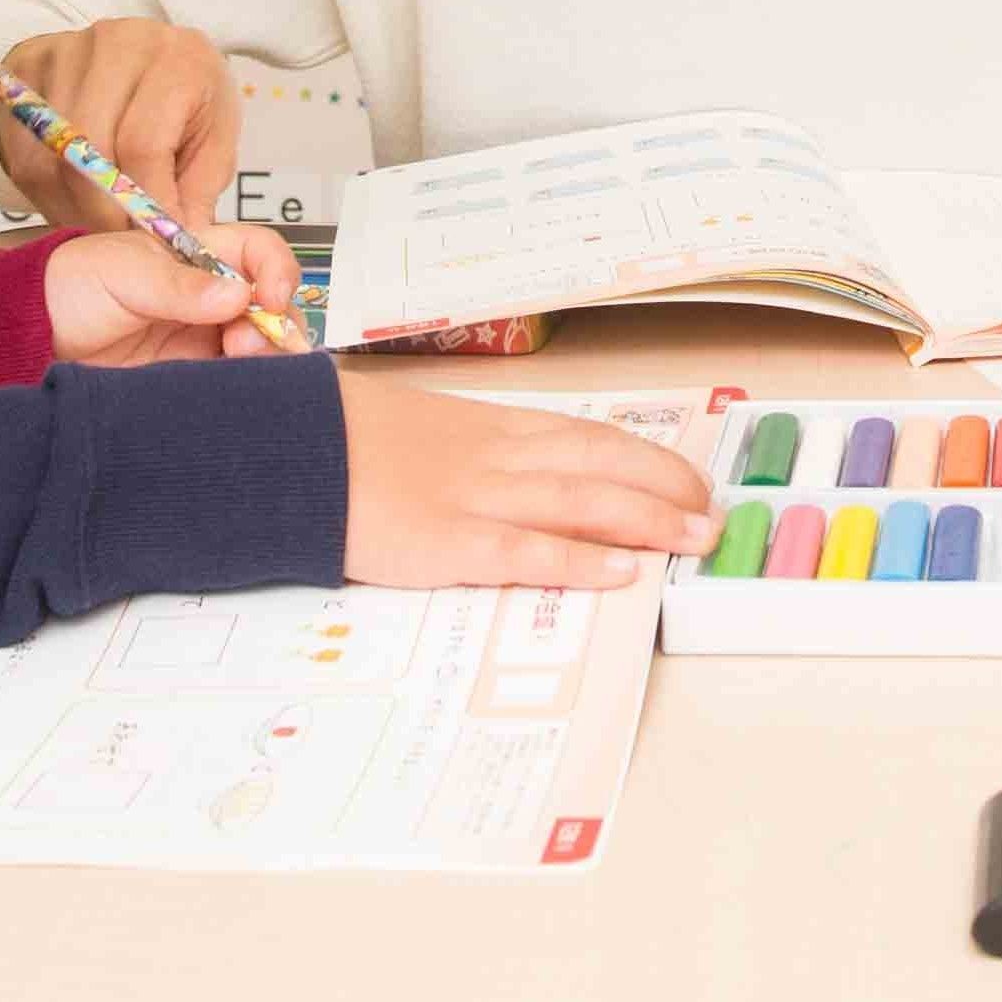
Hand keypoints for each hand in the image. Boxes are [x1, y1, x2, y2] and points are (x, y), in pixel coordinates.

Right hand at [0, 18, 239, 231]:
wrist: (152, 59)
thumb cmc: (189, 104)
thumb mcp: (214, 143)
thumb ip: (197, 192)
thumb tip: (177, 241)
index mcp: (177, 58)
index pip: (143, 143)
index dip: (142, 204)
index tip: (150, 244)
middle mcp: (118, 42)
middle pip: (88, 147)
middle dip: (101, 212)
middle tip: (115, 245)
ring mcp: (66, 51)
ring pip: (48, 155)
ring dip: (68, 205)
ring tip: (94, 223)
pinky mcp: (27, 68)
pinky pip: (19, 148)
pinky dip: (40, 187)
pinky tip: (69, 197)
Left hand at [42, 222, 306, 367]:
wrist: (32, 338)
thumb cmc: (72, 287)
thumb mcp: (121, 273)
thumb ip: (176, 285)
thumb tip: (237, 295)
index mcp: (200, 255)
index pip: (258, 251)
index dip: (276, 270)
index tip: (271, 299)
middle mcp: (211, 297)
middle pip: (272, 304)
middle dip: (277, 323)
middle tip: (244, 345)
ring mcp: (203, 339)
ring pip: (261, 345)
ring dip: (267, 356)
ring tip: (239, 366)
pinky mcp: (191, 378)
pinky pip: (234, 381)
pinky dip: (248, 387)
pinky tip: (239, 392)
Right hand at [339, 389, 717, 590]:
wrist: (287, 451)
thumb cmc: (350, 443)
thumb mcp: (429, 433)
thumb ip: (480, 453)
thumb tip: (530, 475)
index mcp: (494, 428)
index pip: (591, 438)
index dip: (648, 460)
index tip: (690, 480)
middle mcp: (497, 457)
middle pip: (600, 466)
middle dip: (665, 491)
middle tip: (713, 516)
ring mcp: (474, 498)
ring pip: (580, 502)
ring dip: (646, 520)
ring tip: (694, 539)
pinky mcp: (445, 542)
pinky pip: (525, 553)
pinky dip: (578, 561)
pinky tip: (620, 572)